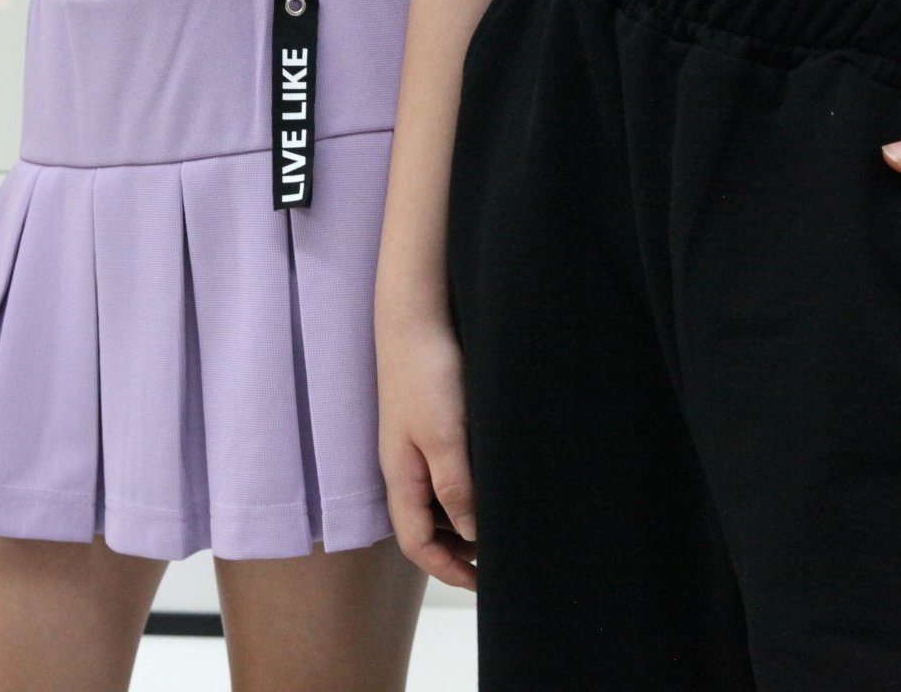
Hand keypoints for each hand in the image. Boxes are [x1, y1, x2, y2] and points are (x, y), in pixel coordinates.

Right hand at [377, 315, 478, 589]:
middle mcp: (404, 467)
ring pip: (435, 502)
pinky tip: (491, 484)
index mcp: (401, 477)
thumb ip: (456, 487)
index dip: (447, 570)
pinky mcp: (429, 425)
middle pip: (425, 528)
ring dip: (462, 523)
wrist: (416, 317)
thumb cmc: (426, 373)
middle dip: (457, 552)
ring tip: (499, 529)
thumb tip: (470, 534)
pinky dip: (465, 491)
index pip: (416, 544)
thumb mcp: (445, 437)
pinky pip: (444, 473)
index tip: (483, 584)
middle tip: (497, 563)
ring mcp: (414, 446)